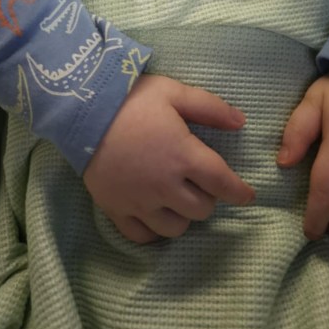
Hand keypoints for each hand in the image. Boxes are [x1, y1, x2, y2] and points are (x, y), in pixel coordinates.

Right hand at [83, 74, 255, 243]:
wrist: (81, 110)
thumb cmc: (131, 98)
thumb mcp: (173, 92)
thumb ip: (210, 107)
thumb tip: (241, 122)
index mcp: (183, 155)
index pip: (222, 182)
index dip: (239, 192)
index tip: (248, 195)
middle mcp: (165, 185)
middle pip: (201, 209)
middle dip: (208, 197)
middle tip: (200, 182)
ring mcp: (139, 201)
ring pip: (175, 228)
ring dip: (183, 215)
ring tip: (177, 197)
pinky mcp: (116, 209)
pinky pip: (142, 236)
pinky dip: (154, 230)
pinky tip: (155, 213)